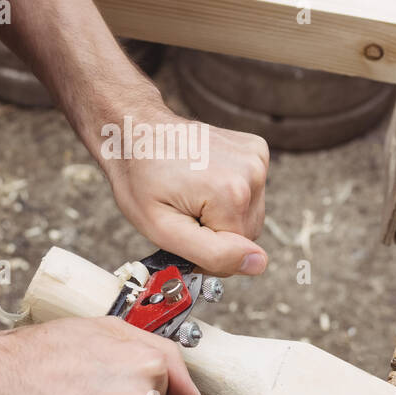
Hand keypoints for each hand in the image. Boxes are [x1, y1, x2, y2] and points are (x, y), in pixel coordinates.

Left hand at [101, 104, 269, 276]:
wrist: (135, 130)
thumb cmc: (140, 179)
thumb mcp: (163, 230)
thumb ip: (213, 254)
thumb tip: (259, 264)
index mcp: (233, 193)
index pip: (237, 252)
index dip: (206, 251)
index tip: (180, 230)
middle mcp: (253, 171)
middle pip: (247, 232)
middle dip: (215, 231)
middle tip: (183, 212)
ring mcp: (257, 157)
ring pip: (249, 213)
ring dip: (221, 213)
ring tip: (191, 193)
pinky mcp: (256, 150)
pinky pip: (250, 191)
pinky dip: (228, 194)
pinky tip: (203, 178)